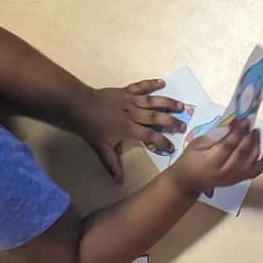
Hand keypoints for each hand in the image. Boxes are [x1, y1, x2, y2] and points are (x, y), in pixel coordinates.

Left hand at [73, 80, 188, 181]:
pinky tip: (162, 82)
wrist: (79, 105)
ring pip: (153, 101)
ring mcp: (131, 101)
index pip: (151, 136)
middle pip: (157, 118)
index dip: (163, 142)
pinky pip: (141, 87)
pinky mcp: (126, 91)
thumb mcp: (101, 148)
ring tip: (181, 106)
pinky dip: (151, 84)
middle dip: (172, 122)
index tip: (172, 147)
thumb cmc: (91, 128)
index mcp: (130, 129)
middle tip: (183, 126)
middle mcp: (134, 114)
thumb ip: (112, 163)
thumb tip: (118, 180)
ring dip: (168, 103)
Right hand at [171, 119, 262, 195]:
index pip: (228, 146)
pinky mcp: (239, 180)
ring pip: (251, 161)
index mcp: (211, 162)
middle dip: (248, 136)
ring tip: (256, 132)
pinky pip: (256, 171)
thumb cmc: (190, 160)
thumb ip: (215, 135)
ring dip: (256, 144)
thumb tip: (233, 123)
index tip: (244, 120)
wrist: (189, 182)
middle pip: (242, 153)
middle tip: (251, 123)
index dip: (238, 132)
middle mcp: (225, 172)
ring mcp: (234, 177)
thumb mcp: (197, 144)